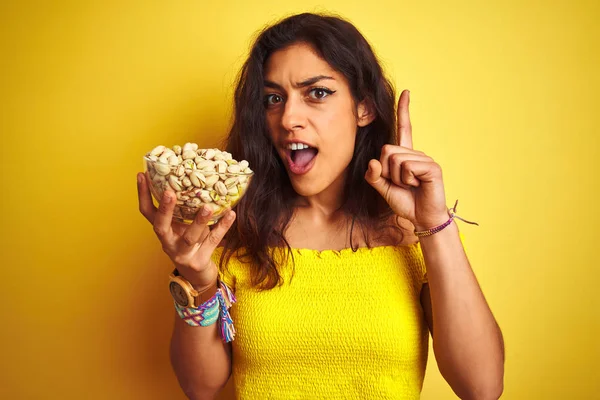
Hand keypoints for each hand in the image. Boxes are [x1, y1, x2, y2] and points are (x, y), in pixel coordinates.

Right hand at [136, 172, 235, 289]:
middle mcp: (168, 242)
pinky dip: (223, 227)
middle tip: (170, 192)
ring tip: (208, 206)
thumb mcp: (183, 225)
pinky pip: (213, 241)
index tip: (142, 174)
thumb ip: (185, 208)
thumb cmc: (191, 243)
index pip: (147, 212)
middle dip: (165, 209)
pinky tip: (231, 214)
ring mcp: (183, 254)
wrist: (198, 275)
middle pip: (160, 226)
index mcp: (163, 230)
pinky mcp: (199, 261)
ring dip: (199, 221)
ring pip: (189, 237)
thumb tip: (196, 175)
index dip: (143, 194)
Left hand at [364, 90, 448, 230]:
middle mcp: (415, 153)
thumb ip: (374, 175)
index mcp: (404, 155)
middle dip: (387, 171)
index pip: (404, 128)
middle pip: (386, 150)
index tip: (406, 92)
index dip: (404, 110)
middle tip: (401, 184)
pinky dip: (407, 180)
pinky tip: (418, 186)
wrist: (421, 218)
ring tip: (410, 186)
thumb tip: (373, 162)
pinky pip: (407, 167)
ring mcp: (424, 159)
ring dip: (397, 179)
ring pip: (395, 160)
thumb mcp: (383, 188)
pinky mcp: (431, 167)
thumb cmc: (405, 202)